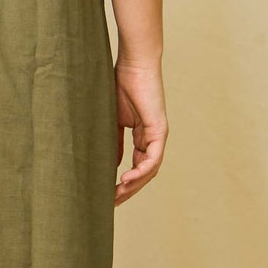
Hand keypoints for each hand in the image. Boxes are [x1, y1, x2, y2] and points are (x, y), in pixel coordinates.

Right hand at [113, 57, 166, 202]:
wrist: (133, 63)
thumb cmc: (119, 83)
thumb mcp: (111, 119)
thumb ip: (112, 141)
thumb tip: (109, 164)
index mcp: (141, 135)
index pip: (136, 166)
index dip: (124, 183)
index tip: (107, 195)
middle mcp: (152, 138)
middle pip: (144, 173)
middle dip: (128, 190)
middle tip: (111, 204)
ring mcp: (157, 135)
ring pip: (150, 170)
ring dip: (134, 185)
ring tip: (116, 196)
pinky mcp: (159, 130)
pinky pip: (153, 158)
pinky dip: (140, 171)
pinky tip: (125, 179)